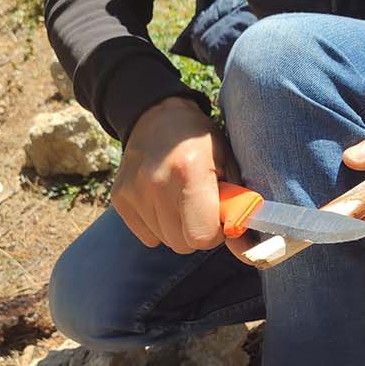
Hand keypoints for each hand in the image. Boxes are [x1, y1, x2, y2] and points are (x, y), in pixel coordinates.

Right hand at [113, 96, 238, 253]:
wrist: (157, 116)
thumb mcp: (229, 163)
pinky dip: (158, 225)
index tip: (218, 217)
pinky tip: (162, 201)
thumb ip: (238, 205)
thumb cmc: (201, 141)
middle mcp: (155, 184)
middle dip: (196, 232)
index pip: (201, 236)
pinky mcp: (119, 198)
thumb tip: (245, 249)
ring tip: (180, 199)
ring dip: (177, 228)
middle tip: (201, 207)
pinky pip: (146, 236)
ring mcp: (133, 192)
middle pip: (181, 244)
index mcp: (189, 172)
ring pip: (164, 240)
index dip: (215, 233)